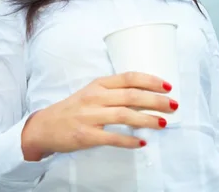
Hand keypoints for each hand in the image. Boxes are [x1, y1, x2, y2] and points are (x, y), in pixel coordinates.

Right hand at [21, 71, 178, 160]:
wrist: (45, 127)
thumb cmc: (73, 109)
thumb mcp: (92, 93)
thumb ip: (115, 92)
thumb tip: (146, 96)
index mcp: (99, 84)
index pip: (129, 78)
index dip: (150, 80)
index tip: (168, 86)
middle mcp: (95, 97)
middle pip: (131, 95)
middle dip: (156, 100)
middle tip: (173, 105)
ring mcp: (90, 116)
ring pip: (125, 115)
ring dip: (147, 119)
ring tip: (163, 123)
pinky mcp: (86, 135)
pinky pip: (112, 137)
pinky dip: (129, 140)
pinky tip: (142, 141)